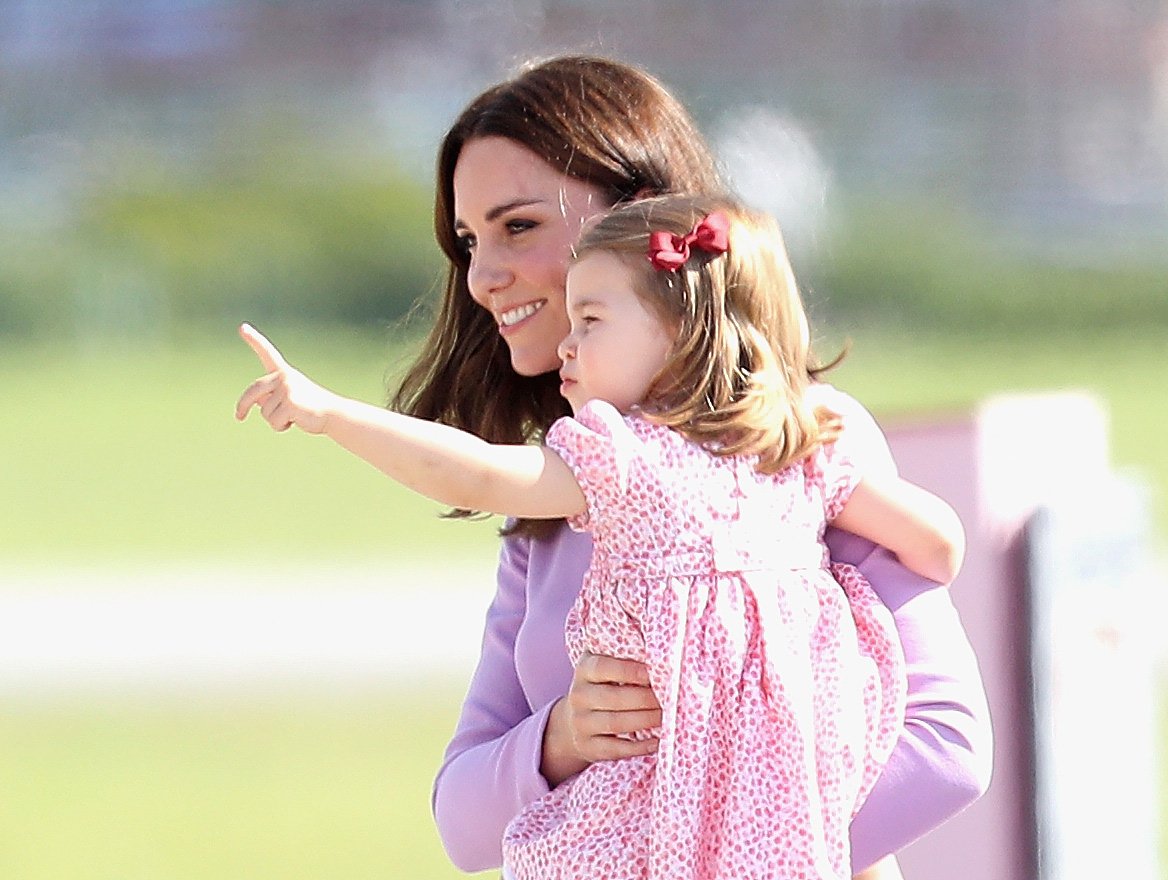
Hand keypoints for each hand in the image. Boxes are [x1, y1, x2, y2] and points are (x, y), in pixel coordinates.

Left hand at [234, 323, 335, 434]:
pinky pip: (273, 421)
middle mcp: (284, 376)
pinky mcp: (290, 402)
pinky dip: (281, 427)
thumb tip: (257, 401)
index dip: (254, 340)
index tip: (242, 327)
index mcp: (284, 372)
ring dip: (275, 420)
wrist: (333, 414)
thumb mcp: (288, 398)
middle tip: (238, 417)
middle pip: (253, 391)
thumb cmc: (310, 408)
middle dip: (242, 405)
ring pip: (265, 412)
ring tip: (294, 416)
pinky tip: (296, 420)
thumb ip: (270, 397)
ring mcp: (287, 388)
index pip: (267, 353)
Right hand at [541, 652, 661, 785]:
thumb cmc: (602, 687)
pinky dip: (638, 747)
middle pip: (614, 698)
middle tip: (670, 699)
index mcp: (585, 670)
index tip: (654, 673)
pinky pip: (615, 749)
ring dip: (646, 721)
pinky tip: (655, 742)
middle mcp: (579, 696)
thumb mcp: (604, 666)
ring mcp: (581, 723)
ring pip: (616, 723)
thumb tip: (661, 655)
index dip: (630, 670)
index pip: (603, 667)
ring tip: (666, 717)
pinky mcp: (588, 747)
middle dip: (646, 699)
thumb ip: (624, 656)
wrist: (574, 722)